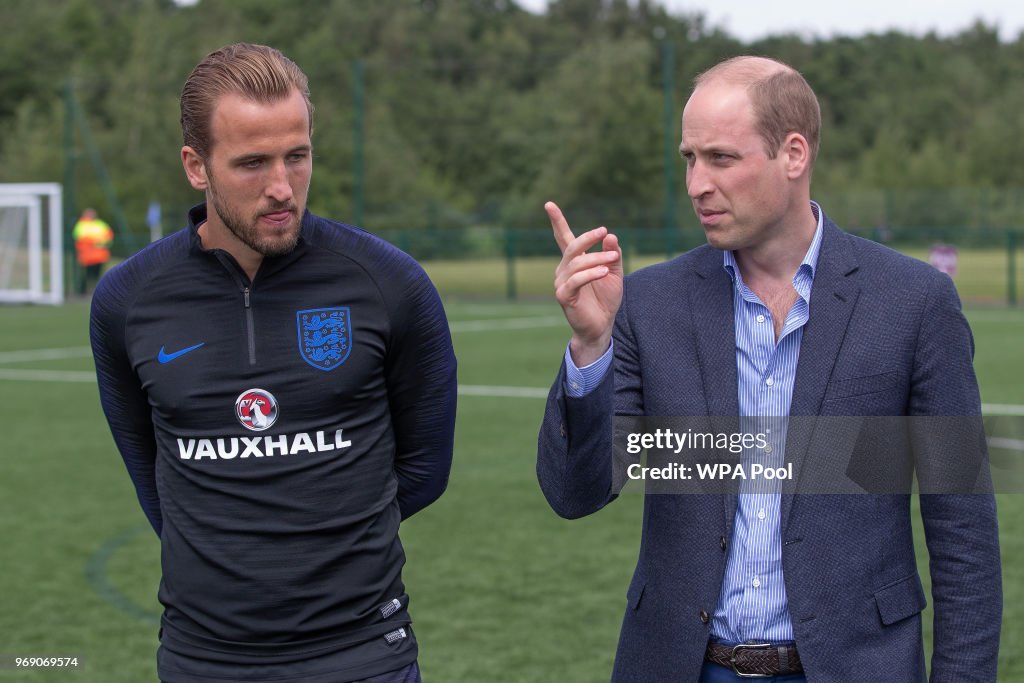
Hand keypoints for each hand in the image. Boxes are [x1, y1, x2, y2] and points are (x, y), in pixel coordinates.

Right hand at [547, 201, 622, 366]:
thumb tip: (611, 236)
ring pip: (577, 263)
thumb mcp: (614, 273)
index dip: (557, 221)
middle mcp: (563, 269)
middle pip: (572, 247)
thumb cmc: (605, 299)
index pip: (563, 238)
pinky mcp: (564, 296)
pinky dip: (590, 274)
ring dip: (597, 259)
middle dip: (588, 237)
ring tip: (613, 261)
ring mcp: (561, 283)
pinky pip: (576, 280)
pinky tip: (603, 272)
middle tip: (605, 232)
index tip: (549, 204)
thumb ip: (613, 255)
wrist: (601, 326)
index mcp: (574, 262)